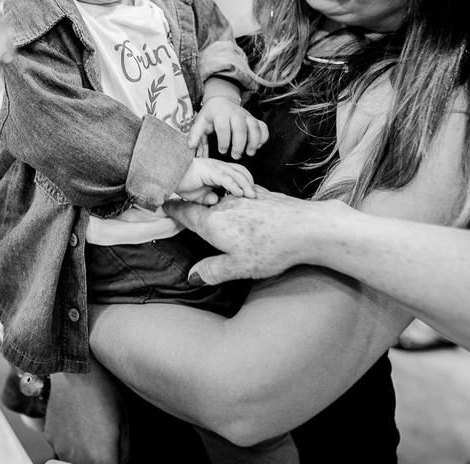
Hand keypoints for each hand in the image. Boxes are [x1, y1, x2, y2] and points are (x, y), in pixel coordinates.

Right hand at [45, 364, 128, 463]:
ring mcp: (61, 449)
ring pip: (75, 460)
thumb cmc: (104, 393)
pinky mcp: (50, 438)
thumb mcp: (125, 422)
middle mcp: (77, 459)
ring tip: (90, 426)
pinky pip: (63, 447)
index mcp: (100, 459)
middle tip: (103, 437)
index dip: (113, 459)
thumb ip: (124, 452)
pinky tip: (78, 419)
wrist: (76, 372)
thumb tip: (119, 461)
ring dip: (84, 450)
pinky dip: (70, 440)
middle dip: (98, 458)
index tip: (114, 451)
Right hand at [164, 190, 348, 282]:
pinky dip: (238, 199)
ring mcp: (245, 196)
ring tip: (214, 208)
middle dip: (194, 206)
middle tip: (185, 208)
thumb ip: (212, 271)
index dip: (173, 209)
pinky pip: (243, 195)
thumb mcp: (237, 267)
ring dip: (217, 202)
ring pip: (224, 197)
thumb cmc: (270, 249)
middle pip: (203, 204)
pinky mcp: (263, 194)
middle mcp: (225, 204)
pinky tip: (246, 207)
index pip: (185, 212)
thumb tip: (192, 276)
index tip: (164, 205)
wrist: (305, 227)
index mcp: (213, 222)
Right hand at [176, 157, 254, 203]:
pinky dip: (234, 185)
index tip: (250, 194)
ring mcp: (215, 166)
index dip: (245, 182)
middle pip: (240, 171)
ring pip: (236, 173)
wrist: (169, 175)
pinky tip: (239, 193)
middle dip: (249, 183)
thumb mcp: (198, 196)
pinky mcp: (210, 170)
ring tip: (251, 195)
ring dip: (245, 185)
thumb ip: (207, 199)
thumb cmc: (183, 183)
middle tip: (254, 196)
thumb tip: (215, 201)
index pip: (238, 172)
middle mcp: (218, 166)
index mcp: (218, 170)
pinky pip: (225, 178)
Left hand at [187, 96, 268, 159]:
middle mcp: (235, 113)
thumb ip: (195, 134)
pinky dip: (263, 137)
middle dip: (239, 144)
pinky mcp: (254, 119)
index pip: (223, 127)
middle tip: (235, 156)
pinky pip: (263, 127)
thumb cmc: (210, 114)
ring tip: (249, 153)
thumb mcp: (200, 122)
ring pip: (254, 127)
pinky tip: (258, 146)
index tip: (222, 151)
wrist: (221, 100)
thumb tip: (191, 147)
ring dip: (254, 141)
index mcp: (220, 114)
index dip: (224, 141)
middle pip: (240, 128)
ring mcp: (246, 115)